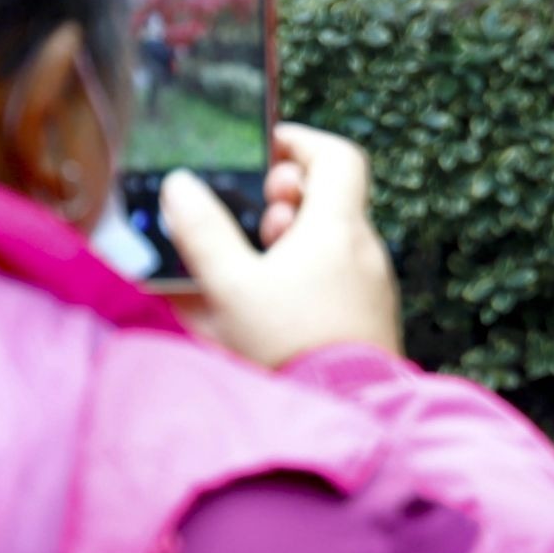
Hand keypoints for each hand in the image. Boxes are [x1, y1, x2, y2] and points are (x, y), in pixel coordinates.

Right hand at [162, 123, 403, 369]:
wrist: (344, 409)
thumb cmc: (287, 345)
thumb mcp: (231, 287)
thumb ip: (203, 232)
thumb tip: (180, 183)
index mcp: (339, 228)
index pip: (338, 156)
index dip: (300, 144)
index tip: (264, 154)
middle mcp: (365, 248)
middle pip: (332, 197)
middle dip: (287, 198)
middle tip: (256, 221)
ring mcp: (373, 283)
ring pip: (334, 238)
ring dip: (294, 238)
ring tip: (257, 267)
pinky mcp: (371, 315)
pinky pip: (341, 274)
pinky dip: (308, 270)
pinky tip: (274, 302)